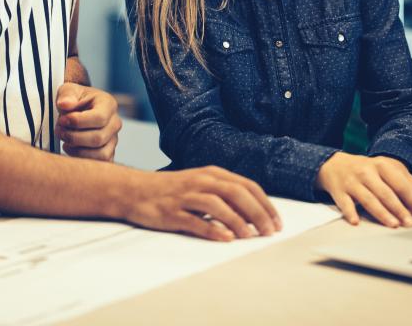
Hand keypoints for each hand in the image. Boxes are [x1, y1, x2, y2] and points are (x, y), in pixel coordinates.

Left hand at [56, 82, 121, 161]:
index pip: (99, 118)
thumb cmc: (74, 99)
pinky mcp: (108, 152)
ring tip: (64, 141)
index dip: (78, 122)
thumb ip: (66, 95)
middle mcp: (115, 123)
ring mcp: (113, 139)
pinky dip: (82, 158)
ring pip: (100, 153)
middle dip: (74, 137)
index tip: (62, 120)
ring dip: (77, 150)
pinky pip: (99, 163)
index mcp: (108, 104)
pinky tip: (70, 148)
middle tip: (59, 131)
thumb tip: (65, 104)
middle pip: (98, 138)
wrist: (78, 109)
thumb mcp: (68, 90)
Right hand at [122, 166, 281, 241]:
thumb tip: (254, 213)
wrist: (135, 190)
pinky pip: (195, 221)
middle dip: (258, 213)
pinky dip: (212, 230)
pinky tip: (225, 239)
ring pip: (218, 205)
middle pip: (237, 193)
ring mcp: (186, 196)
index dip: (265, 204)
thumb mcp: (201, 184)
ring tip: (250, 236)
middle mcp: (202, 181)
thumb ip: (225, 194)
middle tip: (269, 231)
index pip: (247, 186)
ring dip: (238, 221)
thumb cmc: (172, 190)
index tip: (277, 222)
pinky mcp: (172, 212)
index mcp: (212, 173)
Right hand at [316, 152, 411, 227]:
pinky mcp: (339, 191)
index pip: (401, 184)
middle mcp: (367, 172)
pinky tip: (356, 221)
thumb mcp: (388, 172)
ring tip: (393, 225)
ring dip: (381, 212)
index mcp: (383, 165)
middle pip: (386, 192)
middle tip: (411, 224)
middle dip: (400, 209)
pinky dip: (350, 212)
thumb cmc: (368, 171)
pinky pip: (345, 203)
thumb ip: (411, 187)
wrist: (334, 164)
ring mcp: (352, 181)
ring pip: (368, 199)